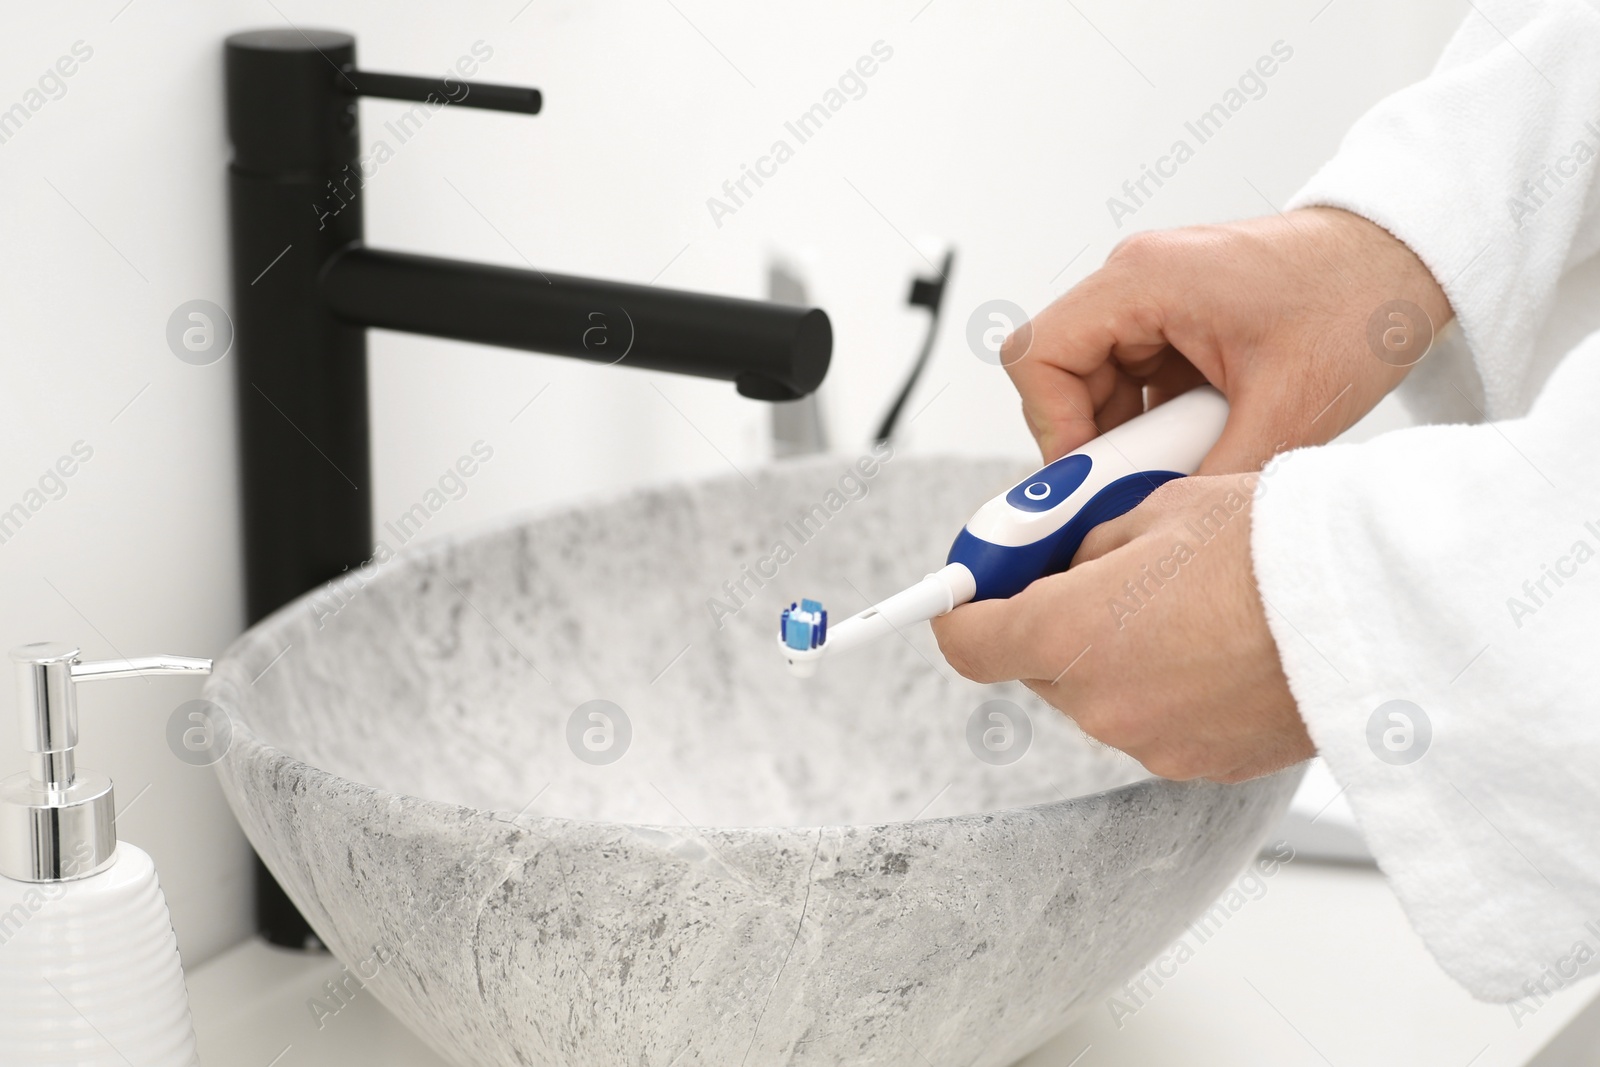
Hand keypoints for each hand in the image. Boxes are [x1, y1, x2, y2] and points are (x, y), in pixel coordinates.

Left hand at [931, 474, 1311, 782]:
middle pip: (1039, 669)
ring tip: (1188, 604)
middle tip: (1095, 576)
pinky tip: (1222, 645)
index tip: (967, 596)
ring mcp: (1154, 744)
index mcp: (1069, 635)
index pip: (971, 645)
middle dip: (1057, 623)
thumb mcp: (1158, 510)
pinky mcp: (1206, 764)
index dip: (963, 615)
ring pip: (1104, 696)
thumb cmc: (1275, 549)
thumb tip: (1071, 561)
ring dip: (1121, 656)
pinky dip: (1174, 688)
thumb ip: (1092, 545)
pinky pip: (1161, 721)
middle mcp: (1100, 704)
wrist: (1377, 611)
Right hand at [1006, 207, 1452, 471]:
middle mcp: (1137, 280)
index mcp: (1146, 280)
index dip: (1051, 427)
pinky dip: (1157, 421)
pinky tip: (1206, 438)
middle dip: (1094, 439)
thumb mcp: (1285, 412)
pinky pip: (1134, 381)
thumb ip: (1208, 479)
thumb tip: (1154, 534)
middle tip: (1139, 484)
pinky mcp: (1176, 319)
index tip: (1092, 477)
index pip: (1039, 356)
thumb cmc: (1361, 303)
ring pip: (1094, 384)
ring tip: (1189, 458)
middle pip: (1061, 374)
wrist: (1412, 260)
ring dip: (1129, 433)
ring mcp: (1154, 299)